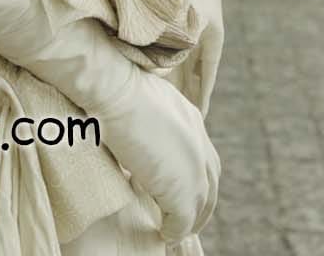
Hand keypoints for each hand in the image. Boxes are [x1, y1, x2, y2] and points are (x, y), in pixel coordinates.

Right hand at [100, 64, 219, 241]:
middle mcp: (198, 141)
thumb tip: (133, 129)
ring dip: (189, 220)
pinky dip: (175, 230)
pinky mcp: (181, 189)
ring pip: (200, 203)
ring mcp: (193, 167)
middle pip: (210, 181)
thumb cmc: (114, 88)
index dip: (195, 174)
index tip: (180, 185)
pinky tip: (165, 234)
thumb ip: (147, 119)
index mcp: (190, 117)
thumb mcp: (140, 101)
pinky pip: (183, 219)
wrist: (114, 91)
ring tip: (175, 230)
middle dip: (202, 202)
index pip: (202, 153)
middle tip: (187, 217)